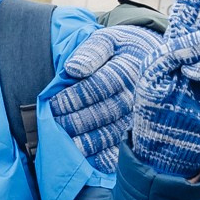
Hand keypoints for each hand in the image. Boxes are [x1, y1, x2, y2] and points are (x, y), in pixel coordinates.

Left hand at [47, 21, 160, 172]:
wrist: (145, 58)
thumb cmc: (118, 49)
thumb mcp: (105, 40)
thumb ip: (90, 51)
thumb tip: (74, 69)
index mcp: (128, 69)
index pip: (99, 87)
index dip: (75, 98)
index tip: (54, 104)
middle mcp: (136, 95)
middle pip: (104, 113)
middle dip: (76, 120)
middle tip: (55, 123)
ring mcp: (137, 116)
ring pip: (111, 133)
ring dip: (86, 141)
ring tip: (64, 141)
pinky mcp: (136, 131)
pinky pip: (120, 147)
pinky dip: (103, 156)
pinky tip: (85, 159)